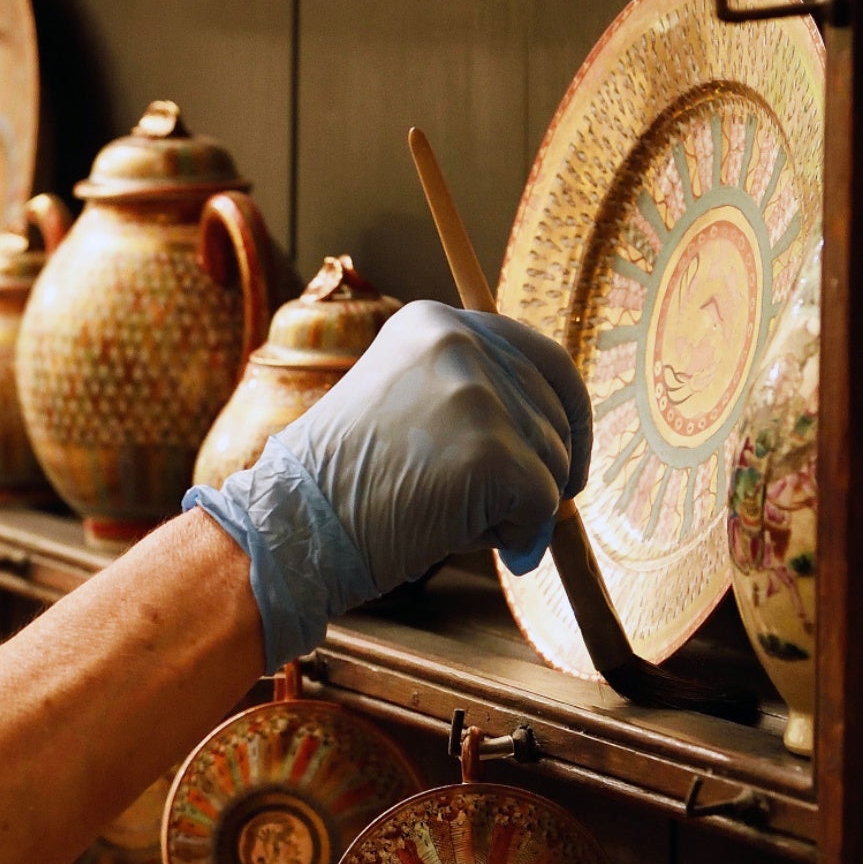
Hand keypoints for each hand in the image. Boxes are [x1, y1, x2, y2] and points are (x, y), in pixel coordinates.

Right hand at [183, 302, 590, 666]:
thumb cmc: (344, 481)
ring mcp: (477, 394)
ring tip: (456, 518)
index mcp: (435, 321)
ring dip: (522, 506)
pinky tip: (472, 542)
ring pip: (554, 461)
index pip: (542, 355)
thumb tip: (556, 435)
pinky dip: (520, 536)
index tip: (564, 456)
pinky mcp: (492, 451)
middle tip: (516, 511)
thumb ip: (471, 396)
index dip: (566, 412)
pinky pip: (544, 505)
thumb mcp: (405, 402)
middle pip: (557, 410)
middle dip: (549, 467)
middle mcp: (460, 342)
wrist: (296, 523)